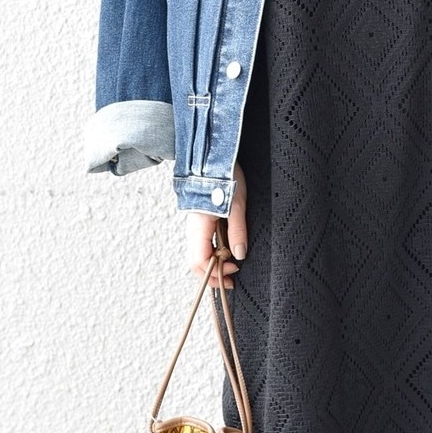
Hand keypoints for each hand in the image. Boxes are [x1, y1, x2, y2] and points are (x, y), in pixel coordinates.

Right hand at [186, 159, 248, 288]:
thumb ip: (237, 230)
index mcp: (199, 225)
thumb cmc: (226, 175)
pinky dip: (211, 251)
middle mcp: (192, 227)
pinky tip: (224, 250)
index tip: (234, 273)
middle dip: (212, 274)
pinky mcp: (198, 218)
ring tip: (230, 265)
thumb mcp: (237, 204)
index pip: (199, 261)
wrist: (213, 154)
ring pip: (197, 253)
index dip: (215, 273)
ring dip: (212, 263)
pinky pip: (201, 242)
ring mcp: (194, 223)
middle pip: (195, 261)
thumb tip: (239, 255)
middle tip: (232, 278)